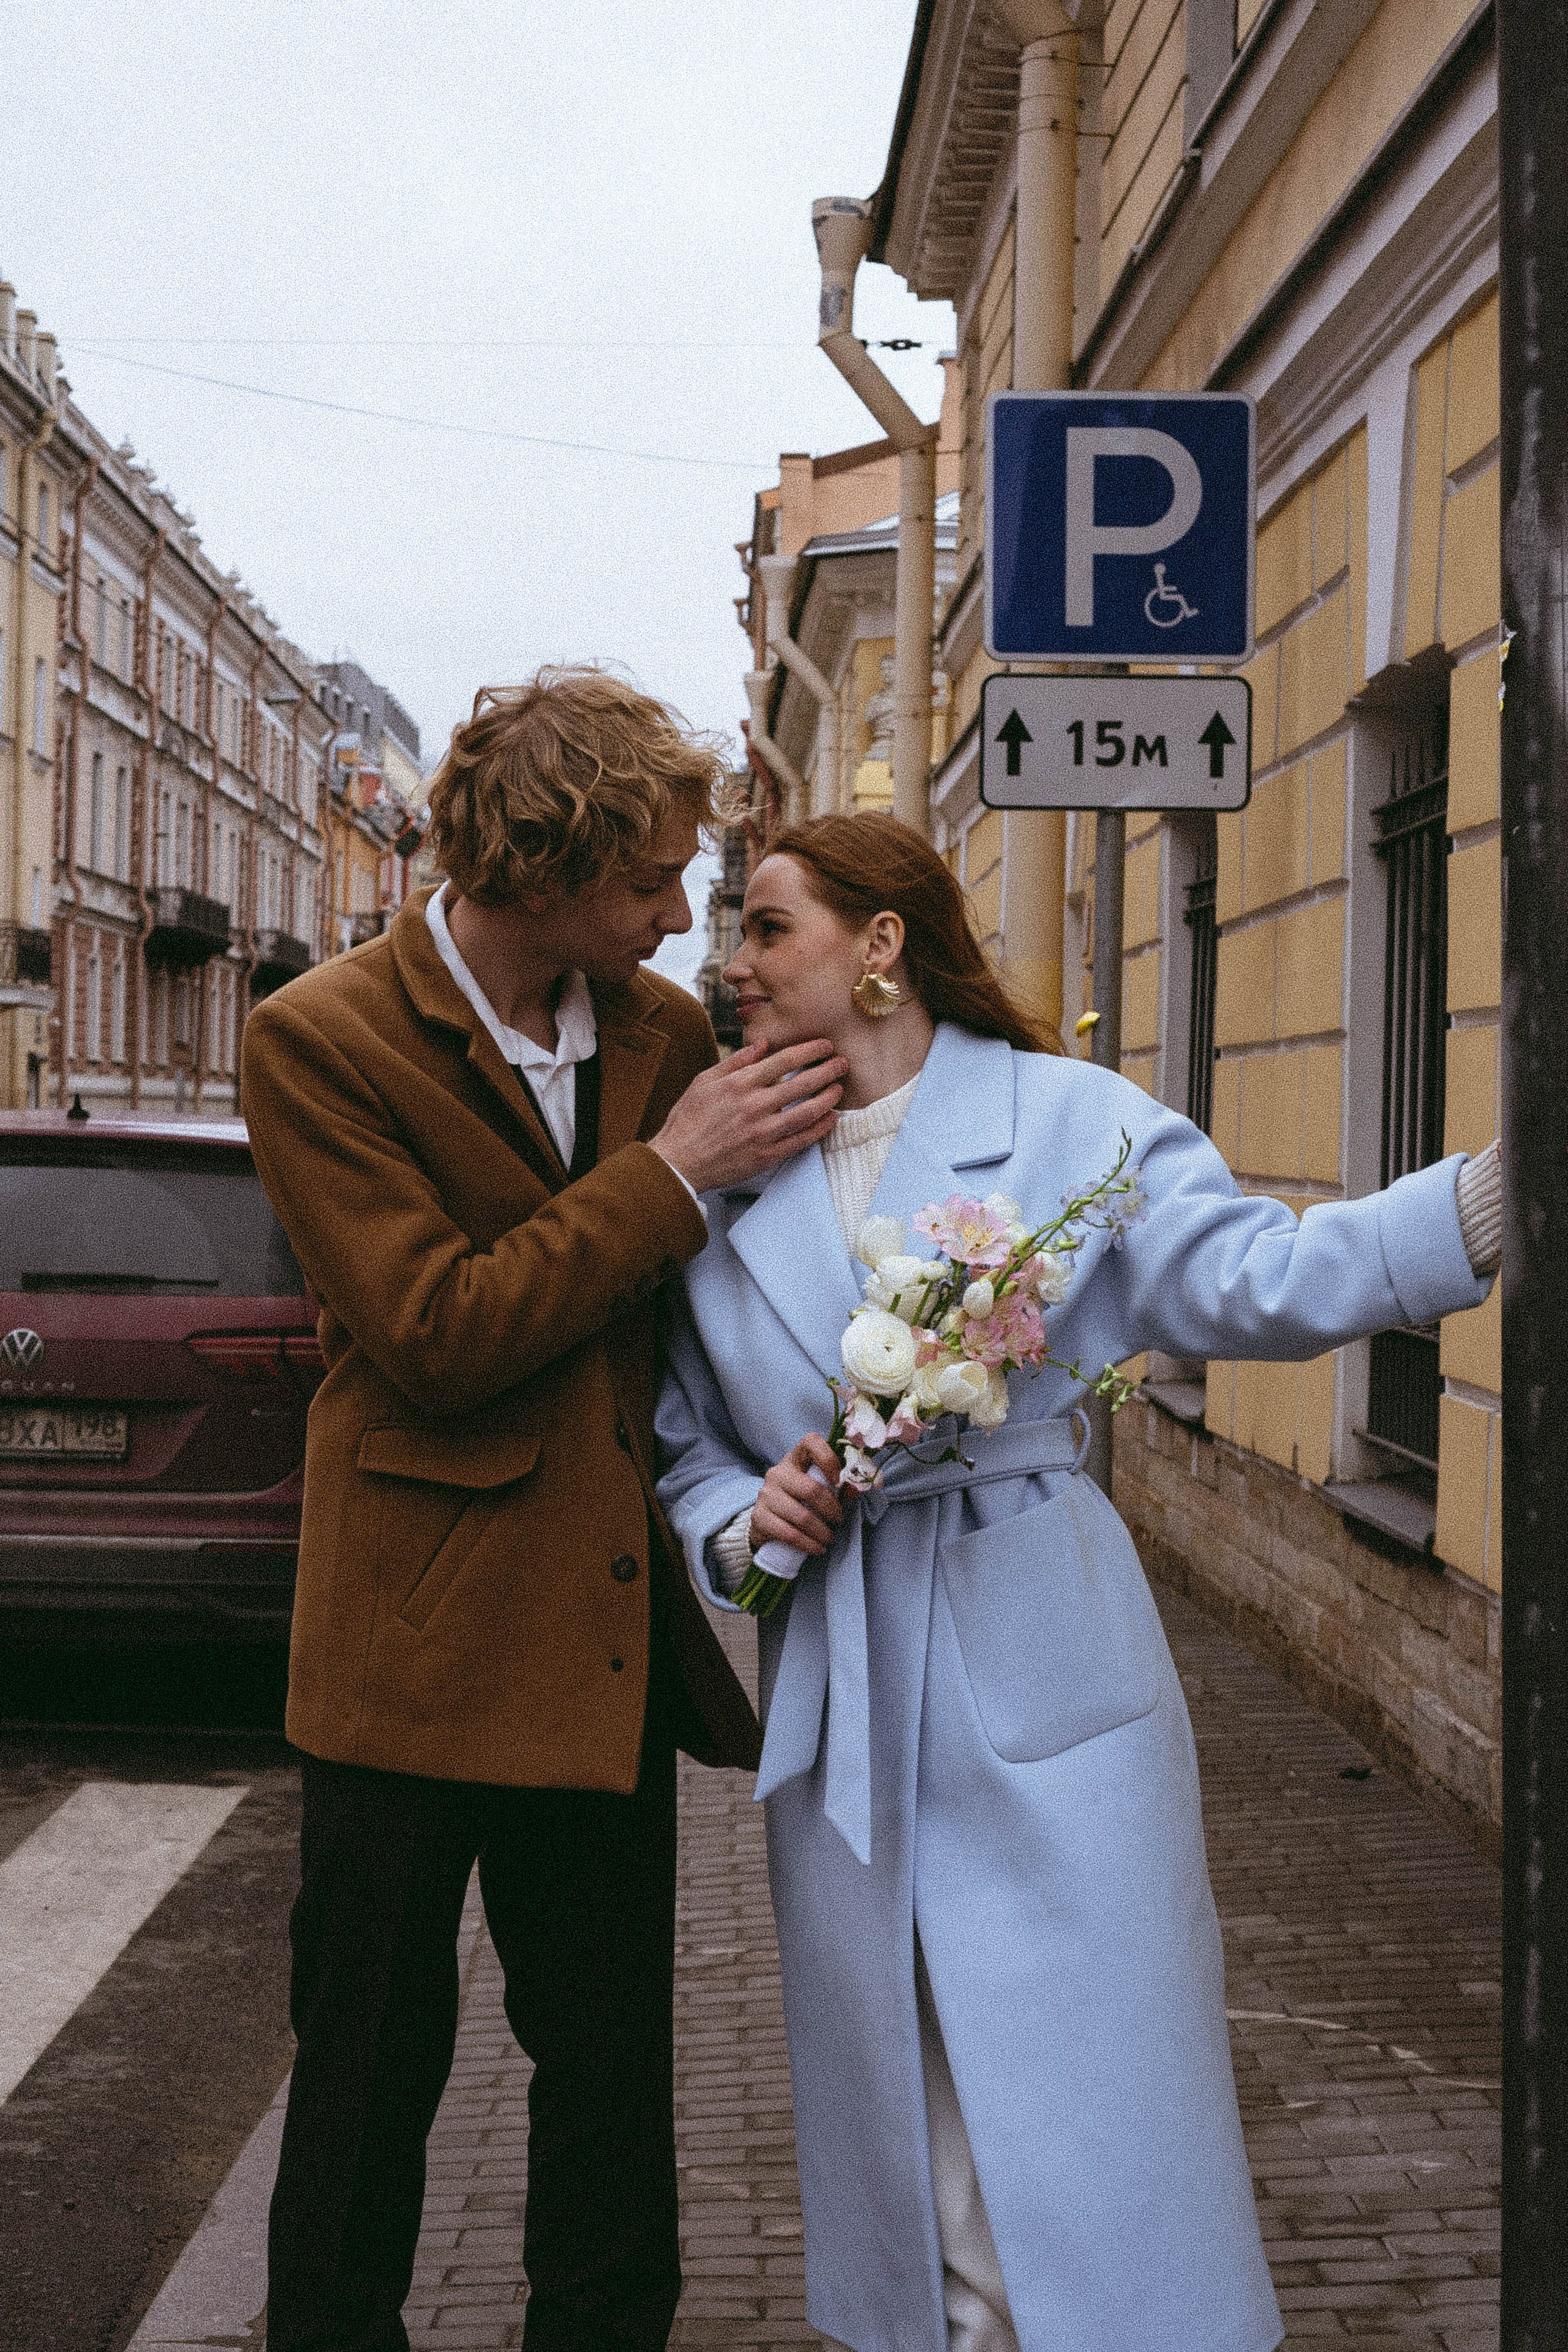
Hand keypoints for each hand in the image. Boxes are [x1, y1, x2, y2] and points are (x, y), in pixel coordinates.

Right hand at [651, 1040, 845, 1193]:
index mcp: (739, 1084)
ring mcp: (763, 1132)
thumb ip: (734, 1062)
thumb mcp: (703, 1082)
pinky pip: (801, 1140)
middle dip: (828, 1070)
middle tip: (843, 1063)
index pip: (783, 1060)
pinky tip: (831, 1118)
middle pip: (802, 1082)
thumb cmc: (687, 1120)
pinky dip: (820, 1128)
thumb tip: (761, 1044)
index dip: (809, 1050)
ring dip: (829, 1097)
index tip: (825, 1045)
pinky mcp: (767, 1155)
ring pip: (807, 1111)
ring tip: (840, 1088)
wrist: (679, 1162)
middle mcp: (754, 1105)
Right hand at [749, 1433, 841, 1556]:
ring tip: (830, 1539)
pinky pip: (788, 1533)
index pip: (810, 1442)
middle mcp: (778, 1473)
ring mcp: (766, 1494)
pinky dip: (807, 1544)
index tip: (839, 1480)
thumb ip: (839, 1489)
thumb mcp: (820, 1492)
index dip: (828, 1457)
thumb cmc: (800, 1503)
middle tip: (839, 1520)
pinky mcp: (759, 1517)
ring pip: (801, 1515)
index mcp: (795, 1459)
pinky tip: (817, 1548)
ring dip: (821, 1531)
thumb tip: (856, 1489)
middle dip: (831, 1509)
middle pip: (810, 1488)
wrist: (767, 1524)